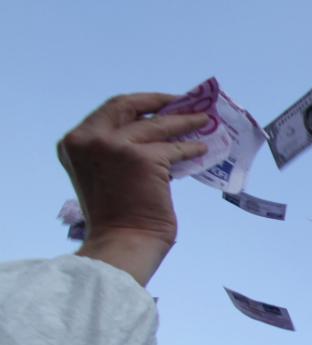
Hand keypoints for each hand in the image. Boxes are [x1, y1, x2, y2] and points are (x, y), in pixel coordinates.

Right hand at [59, 92, 207, 285]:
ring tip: (204, 122)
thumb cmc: (115, 218)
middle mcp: (88, 139)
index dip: (139, 104)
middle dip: (161, 101)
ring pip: (158, 125)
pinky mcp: (142, 158)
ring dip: (184, 122)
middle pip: (129, 106)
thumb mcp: (103, 174)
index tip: (161, 102)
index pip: (110, 111)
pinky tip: (202, 148)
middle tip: (185, 102)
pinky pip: (174, 148)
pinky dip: (191, 147)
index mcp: (74, 143)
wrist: (122, 243)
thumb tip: (157, 135)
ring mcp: (114, 146)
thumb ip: (117, 150)